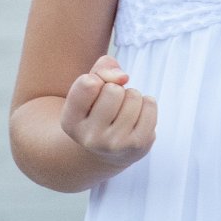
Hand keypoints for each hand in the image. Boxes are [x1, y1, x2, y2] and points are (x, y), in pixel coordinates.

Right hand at [60, 55, 156, 171]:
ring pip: (133, 96)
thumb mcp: (91, 86)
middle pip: (113, 90)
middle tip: (111, 105)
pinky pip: (150, 105)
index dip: (97, 79)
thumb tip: (123, 77)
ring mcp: (114, 144)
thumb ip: (102, 68)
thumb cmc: (99, 108)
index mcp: (70, 122)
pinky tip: (136, 118)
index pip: (88, 83)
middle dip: (116, 89)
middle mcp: (89, 137)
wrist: (109, 151)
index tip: (95, 92)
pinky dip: (146, 104)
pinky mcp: (138, 145)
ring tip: (123, 112)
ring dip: (131, 97)